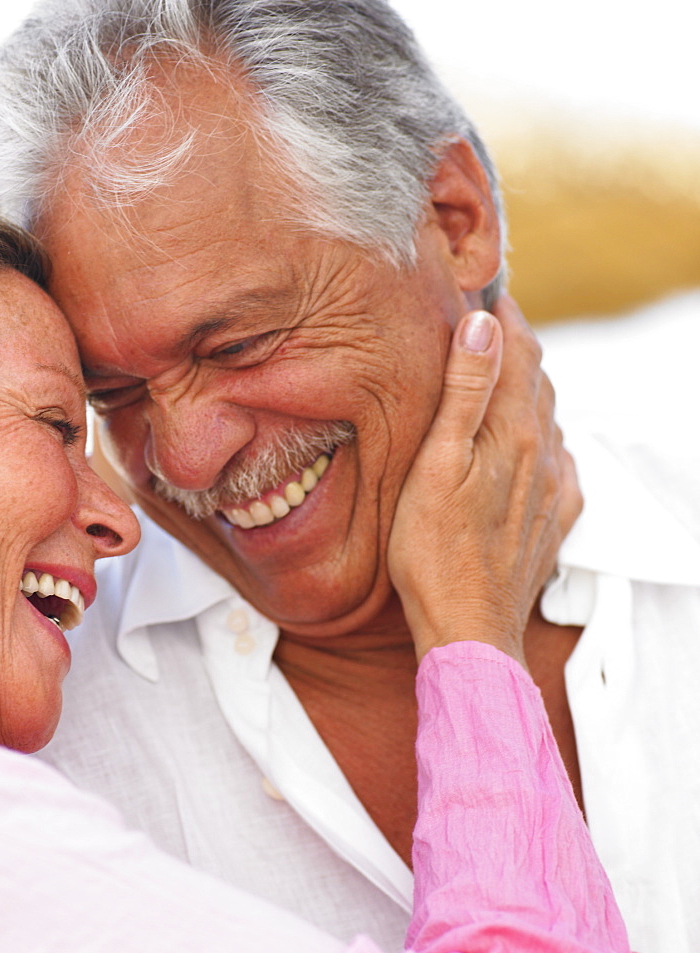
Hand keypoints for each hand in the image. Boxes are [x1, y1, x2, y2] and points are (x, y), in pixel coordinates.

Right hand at [388, 295, 581, 663]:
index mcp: (512, 432)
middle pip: (537, 379)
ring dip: (527, 385)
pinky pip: (558, 458)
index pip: (516, 351)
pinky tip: (527, 439)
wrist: (469, 627)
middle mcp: (543, 453)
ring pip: (548, 417)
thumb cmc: (433, 551)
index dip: (502, 314)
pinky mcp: (555, 516)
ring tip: (502, 370)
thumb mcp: (435, 465)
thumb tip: (483, 326)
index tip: (484, 286)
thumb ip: (464, 394)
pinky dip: (541, 432)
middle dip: (515, 344)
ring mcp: (553, 486)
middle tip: (488, 319)